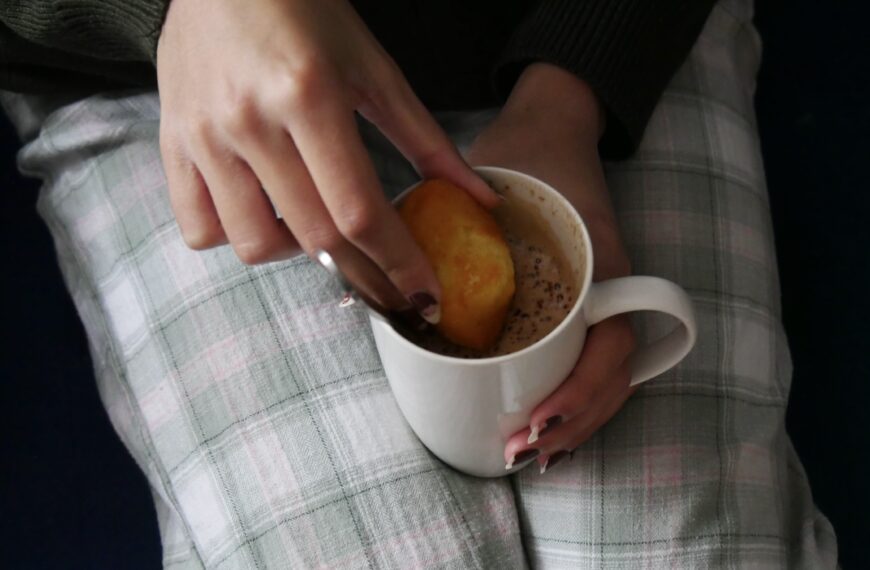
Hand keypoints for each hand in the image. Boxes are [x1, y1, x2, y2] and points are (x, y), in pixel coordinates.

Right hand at [156, 0, 497, 316]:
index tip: (425, 295)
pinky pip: (200, 228)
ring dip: (298, 256)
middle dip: (365, 274)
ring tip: (319, 229)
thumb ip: (424, 137)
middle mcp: (249, 122)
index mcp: (308, 94)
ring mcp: (203, 137)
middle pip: (314, 236)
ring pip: (253, 244)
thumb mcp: (373, 66)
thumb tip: (477, 199)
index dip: (399, 262)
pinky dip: (236, 237)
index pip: (358, 210)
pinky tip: (265, 213)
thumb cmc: (304, 10)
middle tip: (393, 286)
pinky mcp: (172, 144)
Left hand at [467, 63, 637, 473]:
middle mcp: (611, 287)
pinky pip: (594, 357)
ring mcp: (606, 297)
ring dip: (576, 420)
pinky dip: (575, 396)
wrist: (554, 125)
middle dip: (572, 421)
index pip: (612, 344)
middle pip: (614, 375)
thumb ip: (444, 234)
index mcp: (600, 263)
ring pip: (610, 376)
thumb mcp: (482, 187)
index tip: (535, 419)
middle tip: (517, 448)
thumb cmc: (522, 155)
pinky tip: (543, 423)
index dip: (582, 392)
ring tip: (526, 450)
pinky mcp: (588, 303)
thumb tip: (368, 296)